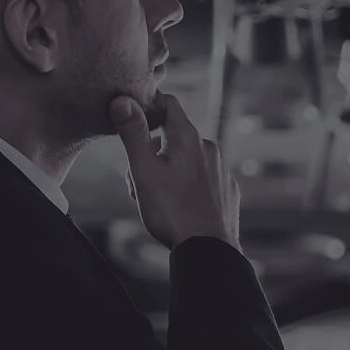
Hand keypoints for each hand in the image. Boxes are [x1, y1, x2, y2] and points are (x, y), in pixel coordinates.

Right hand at [111, 93, 240, 249]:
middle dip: (152, 151)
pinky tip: (178, 205)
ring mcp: (221, 168)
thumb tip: (122, 100)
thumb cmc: (172, 211)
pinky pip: (202, 177)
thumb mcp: (144, 171)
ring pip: (186, 159)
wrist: (208, 249)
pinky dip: (186, 184)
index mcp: (187, 137)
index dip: (149, 106)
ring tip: (154, 199)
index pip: (168, 103)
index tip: (134, 122)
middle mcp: (209, 147)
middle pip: (173, 136)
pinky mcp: (227, 188)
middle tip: (137, 180)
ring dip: (167, 170)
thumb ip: (133, 133)